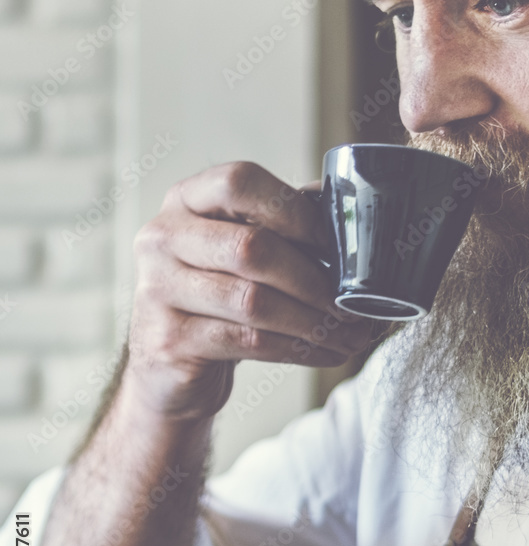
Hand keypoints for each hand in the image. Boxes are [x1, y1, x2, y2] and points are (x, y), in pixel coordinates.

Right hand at [125, 162, 370, 419]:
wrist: (171, 364)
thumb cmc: (222, 293)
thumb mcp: (243, 247)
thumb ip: (286, 222)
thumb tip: (352, 213)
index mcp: (186, 200)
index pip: (238, 182)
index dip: (293, 210)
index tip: (335, 242)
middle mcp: (162, 238)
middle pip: (250, 247)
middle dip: (314, 279)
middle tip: (355, 304)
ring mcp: (157, 290)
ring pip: (253, 301)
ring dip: (314, 321)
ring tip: (352, 334)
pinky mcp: (168, 341)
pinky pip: (249, 341)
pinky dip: (299, 348)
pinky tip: (326, 352)